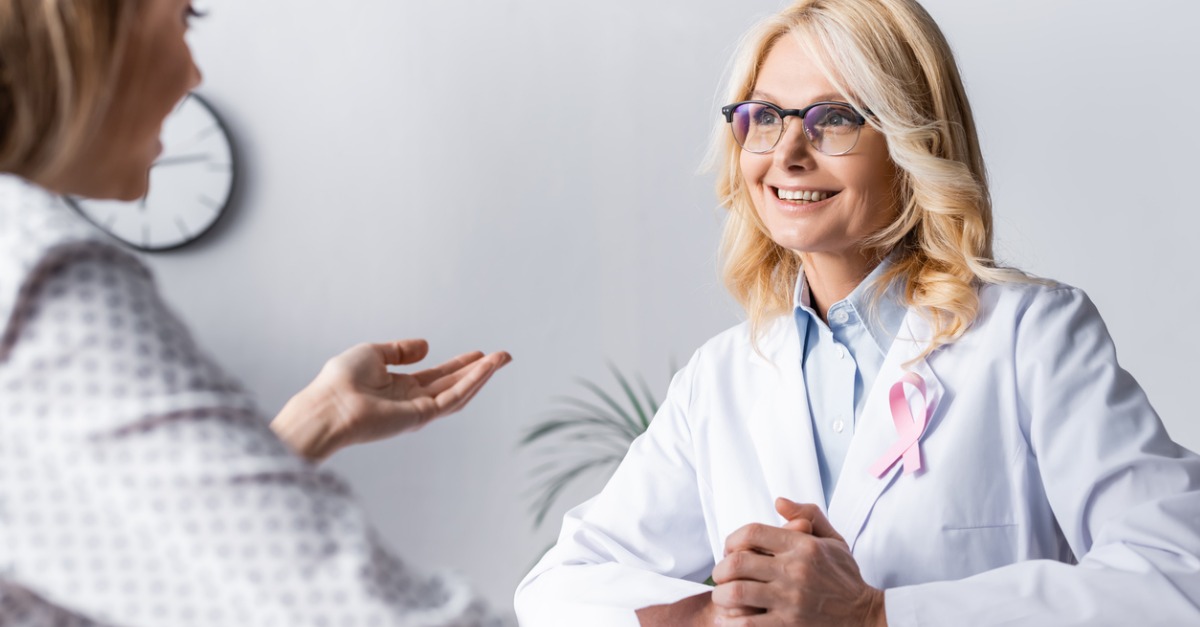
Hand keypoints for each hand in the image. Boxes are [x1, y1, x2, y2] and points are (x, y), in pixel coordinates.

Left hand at [271, 339, 510, 461]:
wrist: (329, 405)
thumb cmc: (341, 380)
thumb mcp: (373, 353)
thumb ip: (400, 350)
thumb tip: (427, 346)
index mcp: (397, 388)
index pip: (435, 375)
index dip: (458, 364)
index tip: (478, 353)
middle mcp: (411, 401)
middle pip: (453, 384)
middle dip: (479, 371)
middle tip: (503, 356)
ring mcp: (418, 410)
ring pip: (459, 392)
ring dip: (483, 376)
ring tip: (503, 359)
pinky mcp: (422, 415)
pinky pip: (454, 396)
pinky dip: (472, 382)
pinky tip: (486, 368)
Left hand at [709, 497, 886, 626]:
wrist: (864, 615)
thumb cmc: (844, 576)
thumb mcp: (834, 540)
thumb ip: (808, 515)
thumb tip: (778, 502)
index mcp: (803, 546)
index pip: (752, 533)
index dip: (732, 540)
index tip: (730, 550)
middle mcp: (795, 571)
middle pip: (738, 563)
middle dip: (720, 569)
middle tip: (721, 576)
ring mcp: (791, 600)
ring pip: (737, 593)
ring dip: (722, 595)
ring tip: (723, 596)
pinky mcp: (789, 625)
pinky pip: (748, 624)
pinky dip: (731, 621)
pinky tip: (728, 619)